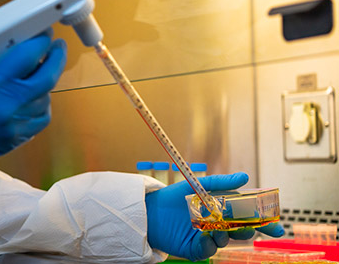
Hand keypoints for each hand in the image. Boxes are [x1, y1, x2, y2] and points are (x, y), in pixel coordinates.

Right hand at [0, 31, 66, 173]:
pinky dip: (40, 104)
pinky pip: (40, 117)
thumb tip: (8, 50)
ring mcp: (14, 124)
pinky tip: (32, 98)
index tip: (43, 35)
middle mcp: (6, 105)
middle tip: (56, 48)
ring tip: (38, 73)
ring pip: (46, 98)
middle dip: (56, 58)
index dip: (40, 41)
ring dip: (46, 82)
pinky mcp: (16, 138)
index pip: (27, 56)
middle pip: (47, 77)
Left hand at [145, 172, 284, 260]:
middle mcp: (217, 225)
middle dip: (248, 230)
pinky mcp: (195, 249)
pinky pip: (208, 251)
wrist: (150, 210)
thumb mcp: (199, 185)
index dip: (264, 224)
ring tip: (218, 228)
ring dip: (226, 236)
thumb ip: (222, 182)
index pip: (247, 217)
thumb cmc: (173, 196)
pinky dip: (209, 245)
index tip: (278, 228)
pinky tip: (204, 238)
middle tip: (247, 227)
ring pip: (226, 241)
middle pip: (241, 231)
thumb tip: (245, 177)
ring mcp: (207, 238)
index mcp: (221, 210)